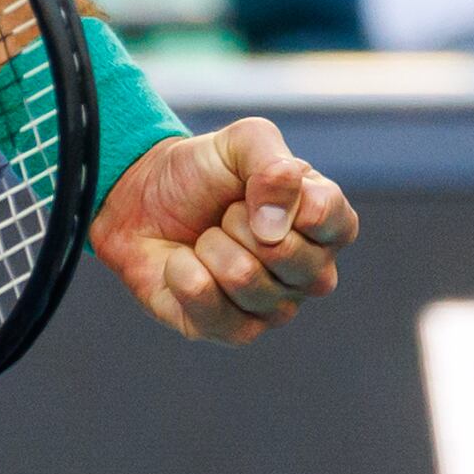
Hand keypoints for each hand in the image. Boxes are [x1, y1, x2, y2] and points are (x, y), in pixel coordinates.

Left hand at [93, 118, 356, 344]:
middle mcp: (311, 272)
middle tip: (226, 213)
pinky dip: (183, 272)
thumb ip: (273, 165)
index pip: (330, 218)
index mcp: (326, 224)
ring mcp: (276, 307)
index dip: (285, 197)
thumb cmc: (204, 171)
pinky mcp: (234, 331)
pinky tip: (185, 263)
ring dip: (210, 245)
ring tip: (207, 237)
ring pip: (244, 279)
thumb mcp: (242, 141)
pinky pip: (209, 306)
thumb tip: (275, 227)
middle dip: (238, 221)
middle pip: (287, 255)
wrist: (144, 199)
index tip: (255, 182)